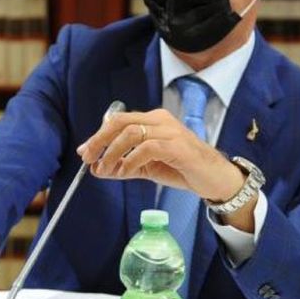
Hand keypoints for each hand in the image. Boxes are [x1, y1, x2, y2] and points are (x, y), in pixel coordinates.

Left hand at [77, 109, 243, 202]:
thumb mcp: (147, 167)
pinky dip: (131, 160)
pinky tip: (124, 171)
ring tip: (105, 169)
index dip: (99, 135)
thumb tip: (96, 168)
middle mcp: (161, 120)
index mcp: (154, 120)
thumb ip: (123, 166)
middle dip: (100, 140)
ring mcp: (171, 131)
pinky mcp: (178, 146)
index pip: (119, 120)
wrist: (214, 178)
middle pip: (121, 121)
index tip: (85, 153)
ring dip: (113, 152)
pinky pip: (148, 148)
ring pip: (132, 133)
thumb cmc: (182, 169)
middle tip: (88, 159)